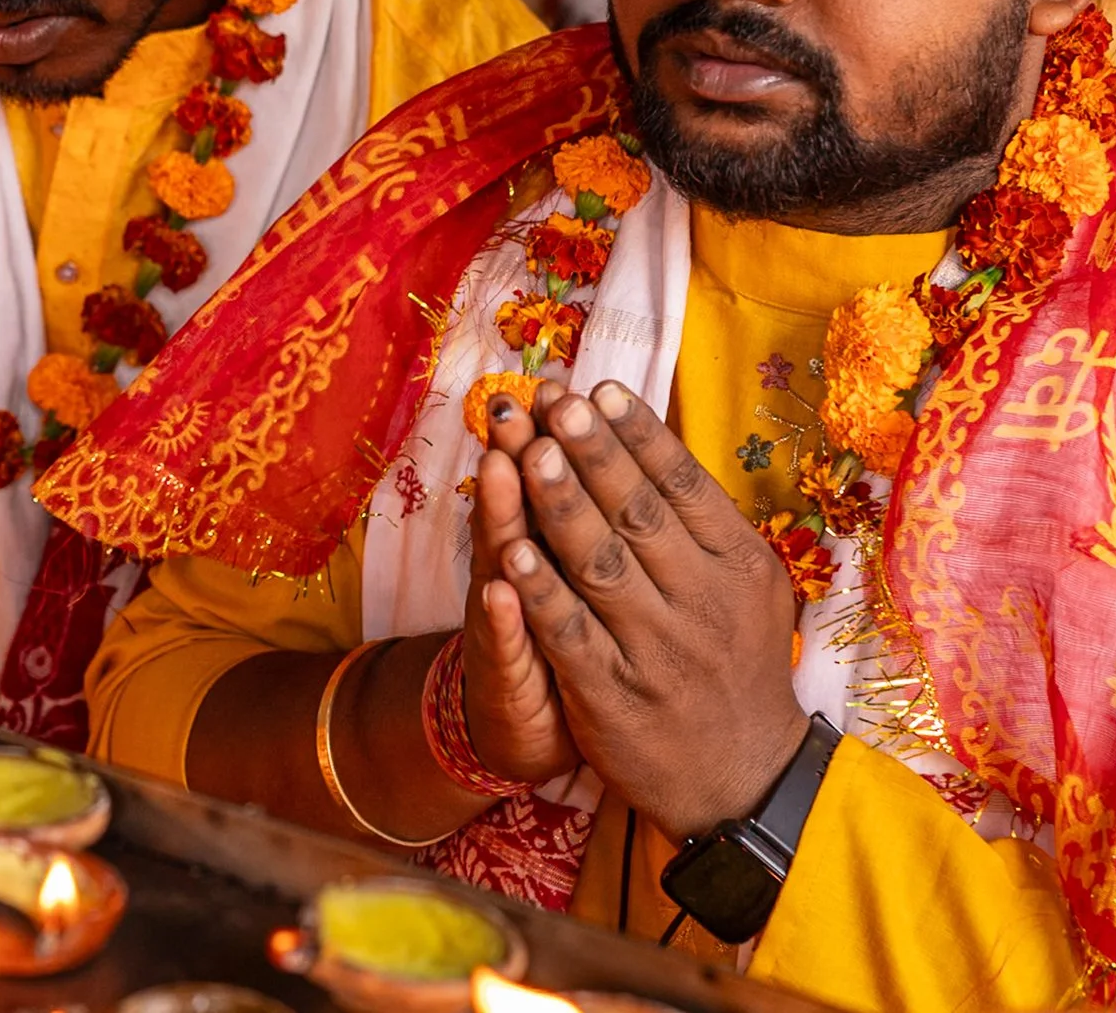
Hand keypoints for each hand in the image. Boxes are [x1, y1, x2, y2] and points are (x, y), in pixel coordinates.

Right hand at [461, 393, 579, 785]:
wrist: (532, 728)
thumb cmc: (578, 636)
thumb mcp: (583, 570)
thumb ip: (590, 509)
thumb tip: (616, 435)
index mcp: (543, 535)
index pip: (545, 474)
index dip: (550, 434)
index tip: (557, 388)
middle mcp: (514, 565)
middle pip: (516, 502)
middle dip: (521, 454)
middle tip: (519, 406)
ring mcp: (502, 616)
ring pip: (500, 559)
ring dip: (501, 516)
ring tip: (501, 469)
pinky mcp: (499, 672)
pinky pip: (500, 642)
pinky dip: (502, 616)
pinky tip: (498, 591)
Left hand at [500, 382, 807, 840]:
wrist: (745, 778)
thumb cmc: (737, 666)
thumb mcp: (749, 590)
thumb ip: (706, 525)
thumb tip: (652, 440)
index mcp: (740, 566)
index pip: (684, 486)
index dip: (639, 435)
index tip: (599, 389)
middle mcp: (703, 602)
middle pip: (639, 514)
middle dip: (592, 453)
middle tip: (554, 402)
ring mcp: (658, 650)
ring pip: (602, 565)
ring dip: (560, 506)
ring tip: (526, 453)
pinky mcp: (615, 696)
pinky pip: (571, 633)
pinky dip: (540, 591)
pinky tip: (511, 550)